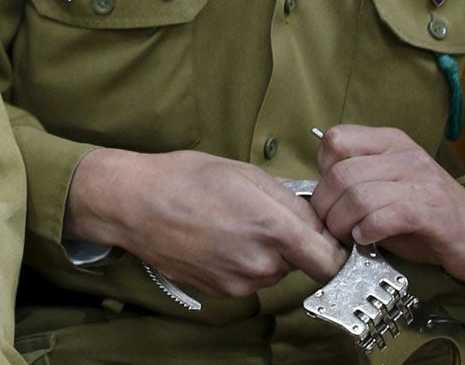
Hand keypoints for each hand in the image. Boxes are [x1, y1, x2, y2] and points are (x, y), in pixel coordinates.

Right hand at [67, 147, 347, 297]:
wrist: (134, 205)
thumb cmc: (184, 178)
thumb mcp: (242, 172)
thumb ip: (288, 197)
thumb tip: (314, 218)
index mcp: (272, 227)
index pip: (329, 258)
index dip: (330, 245)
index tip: (321, 233)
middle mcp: (261, 263)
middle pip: (300, 262)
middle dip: (290, 241)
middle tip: (259, 214)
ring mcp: (240, 282)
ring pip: (273, 270)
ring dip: (264, 252)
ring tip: (230, 224)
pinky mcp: (222, 292)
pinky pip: (248, 279)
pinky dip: (241, 262)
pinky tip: (216, 238)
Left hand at [313, 125, 464, 284]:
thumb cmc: (425, 214)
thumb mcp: (386, 186)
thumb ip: (356, 181)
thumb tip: (316, 196)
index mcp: (389, 141)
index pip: (336, 140)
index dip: (322, 169)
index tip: (328, 195)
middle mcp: (405, 155)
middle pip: (341, 173)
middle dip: (326, 206)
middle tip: (330, 227)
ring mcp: (421, 181)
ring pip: (359, 195)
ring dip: (343, 223)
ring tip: (348, 236)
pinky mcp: (433, 211)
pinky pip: (386, 215)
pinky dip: (368, 230)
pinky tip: (368, 239)